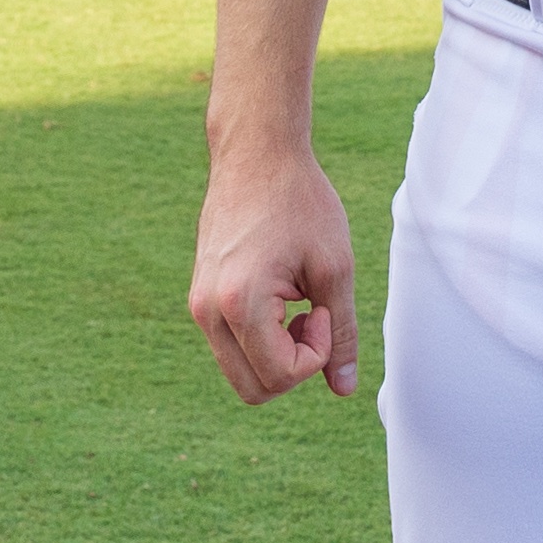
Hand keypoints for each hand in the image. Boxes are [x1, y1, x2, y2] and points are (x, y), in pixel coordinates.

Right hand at [187, 136, 361, 402]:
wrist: (256, 153)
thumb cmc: (300, 202)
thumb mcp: (334, 266)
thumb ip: (342, 331)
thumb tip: (345, 388)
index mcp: (238, 303)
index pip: (279, 376)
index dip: (315, 353)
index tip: (323, 307)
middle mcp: (206, 311)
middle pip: (253, 389)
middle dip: (294, 365)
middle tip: (313, 312)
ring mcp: (197, 305)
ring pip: (240, 372)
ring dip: (277, 354)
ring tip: (298, 302)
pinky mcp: (199, 297)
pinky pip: (231, 346)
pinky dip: (262, 339)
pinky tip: (281, 295)